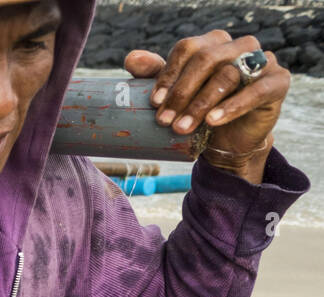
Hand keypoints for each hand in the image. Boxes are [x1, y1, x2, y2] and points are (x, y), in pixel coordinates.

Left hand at [126, 32, 289, 182]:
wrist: (229, 140)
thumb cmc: (200, 112)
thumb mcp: (176, 95)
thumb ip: (156, 74)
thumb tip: (130, 58)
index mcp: (213, 43)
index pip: (187, 48)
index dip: (169, 74)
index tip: (154, 103)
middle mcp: (238, 46)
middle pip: (206, 59)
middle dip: (181, 92)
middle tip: (164, 121)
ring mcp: (261, 61)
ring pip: (228, 74)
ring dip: (200, 104)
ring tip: (182, 128)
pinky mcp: (277, 81)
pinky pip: (256, 90)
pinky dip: (232, 106)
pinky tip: (213, 121)